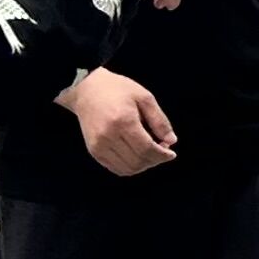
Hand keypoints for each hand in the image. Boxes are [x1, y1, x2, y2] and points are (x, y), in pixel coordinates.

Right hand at [62, 67, 177, 176]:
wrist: (87, 90)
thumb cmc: (117, 90)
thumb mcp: (144, 97)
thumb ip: (159, 120)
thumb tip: (171, 141)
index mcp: (123, 121)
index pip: (146, 149)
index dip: (162, 155)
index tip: (171, 154)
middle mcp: (108, 136)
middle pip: (138, 161)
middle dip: (155, 160)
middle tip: (162, 151)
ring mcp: (99, 145)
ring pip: (127, 168)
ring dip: (143, 165)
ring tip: (150, 153)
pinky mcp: (93, 150)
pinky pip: (115, 168)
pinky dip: (130, 167)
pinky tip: (137, 157)